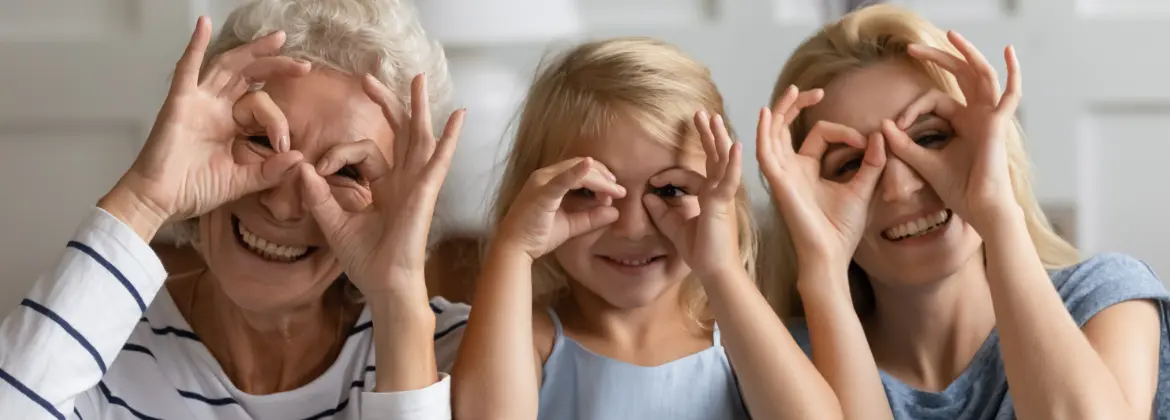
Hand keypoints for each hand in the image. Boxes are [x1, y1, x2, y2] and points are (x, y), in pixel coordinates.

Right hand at [107, 16, 309, 228]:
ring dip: (252, 51)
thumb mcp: (241, 181)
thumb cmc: (193, 190)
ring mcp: (197, 101)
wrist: (159, 201)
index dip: (277, 121)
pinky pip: (186, 69)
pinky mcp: (178, 102)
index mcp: (230, 124)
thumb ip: (270, 171)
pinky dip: (195, 45)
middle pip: (248, 75)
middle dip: (276, 65)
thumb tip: (300, 158)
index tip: (283, 143)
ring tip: (278, 39)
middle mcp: (216, 108)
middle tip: (304, 65)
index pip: (261, 106)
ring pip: (227, 66)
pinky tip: (203, 24)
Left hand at [299, 74, 464, 296]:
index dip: (337, 154)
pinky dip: (450, 139)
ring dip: (418, 106)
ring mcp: (417, 184)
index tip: (317, 168)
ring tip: (418, 79)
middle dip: (386, 103)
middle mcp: (403, 181)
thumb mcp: (334, 223)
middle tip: (368, 78)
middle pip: (398, 132)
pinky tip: (458, 117)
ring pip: (419, 136)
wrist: (384, 283)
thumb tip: (301, 168)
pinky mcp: (425, 191)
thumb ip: (319, 196)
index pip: (362, 152)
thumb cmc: (365, 260)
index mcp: (384, 187)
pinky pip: (440, 160)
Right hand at [495, 158, 625, 260]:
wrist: (515, 248)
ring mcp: (542, 182)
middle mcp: (545, 176)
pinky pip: (562, 179)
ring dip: (600, 179)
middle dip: (604, 176)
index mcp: (551, 180)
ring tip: (614, 191)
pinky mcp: (542, 192)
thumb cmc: (539, 235)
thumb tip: (615, 213)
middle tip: (620, 190)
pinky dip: (577, 172)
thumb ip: (592, 218)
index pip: (581, 170)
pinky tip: (590, 166)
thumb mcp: (572, 225)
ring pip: (578, 172)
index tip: (616, 192)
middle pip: (582, 166)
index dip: (601, 178)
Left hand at [644, 112, 744, 279]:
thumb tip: (646, 196)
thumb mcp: (673, 227)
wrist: (714, 270)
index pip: (689, 175)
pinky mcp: (723, 203)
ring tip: (713, 118)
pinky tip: (735, 146)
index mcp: (708, 196)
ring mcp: (723, 196)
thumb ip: (661, 211)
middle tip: (701, 114)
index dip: (668, 175)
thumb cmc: (700, 251)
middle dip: (707, 135)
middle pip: (713, 157)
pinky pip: (729, 179)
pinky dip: (732, 163)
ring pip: (721, 161)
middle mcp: (718, 192)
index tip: (651, 181)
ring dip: (717, 138)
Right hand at [757, 86, 885, 267]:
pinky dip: (763, 132)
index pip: (819, 135)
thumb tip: (880, 136)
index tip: (867, 143)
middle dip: (797, 105)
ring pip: (773, 133)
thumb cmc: (841, 229)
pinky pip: (765, 152)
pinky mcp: (777, 183)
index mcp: (807, 169)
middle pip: (787, 126)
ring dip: (780, 110)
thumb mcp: (863, 188)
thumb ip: (872, 163)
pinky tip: (767, 113)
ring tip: (792, 90)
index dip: (844, 132)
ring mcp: (781, 175)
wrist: (830, 255)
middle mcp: (791, 168)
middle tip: (815, 91)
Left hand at [883, 31, 1021, 232]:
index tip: (897, 126)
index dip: (911, 110)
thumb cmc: (956, 190)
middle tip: (911, 48)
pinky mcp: (999, 124)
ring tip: (951, 34)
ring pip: (981, 74)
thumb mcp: (922, 162)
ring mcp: (991, 117)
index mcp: (962, 123)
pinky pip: (1011, 93)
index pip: (935, 100)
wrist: (978, 208)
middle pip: (960, 76)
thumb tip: (883, 124)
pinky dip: (1013, 72)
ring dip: (966, 53)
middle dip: (937, 58)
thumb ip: (902, 144)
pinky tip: (1009, 51)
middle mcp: (977, 115)